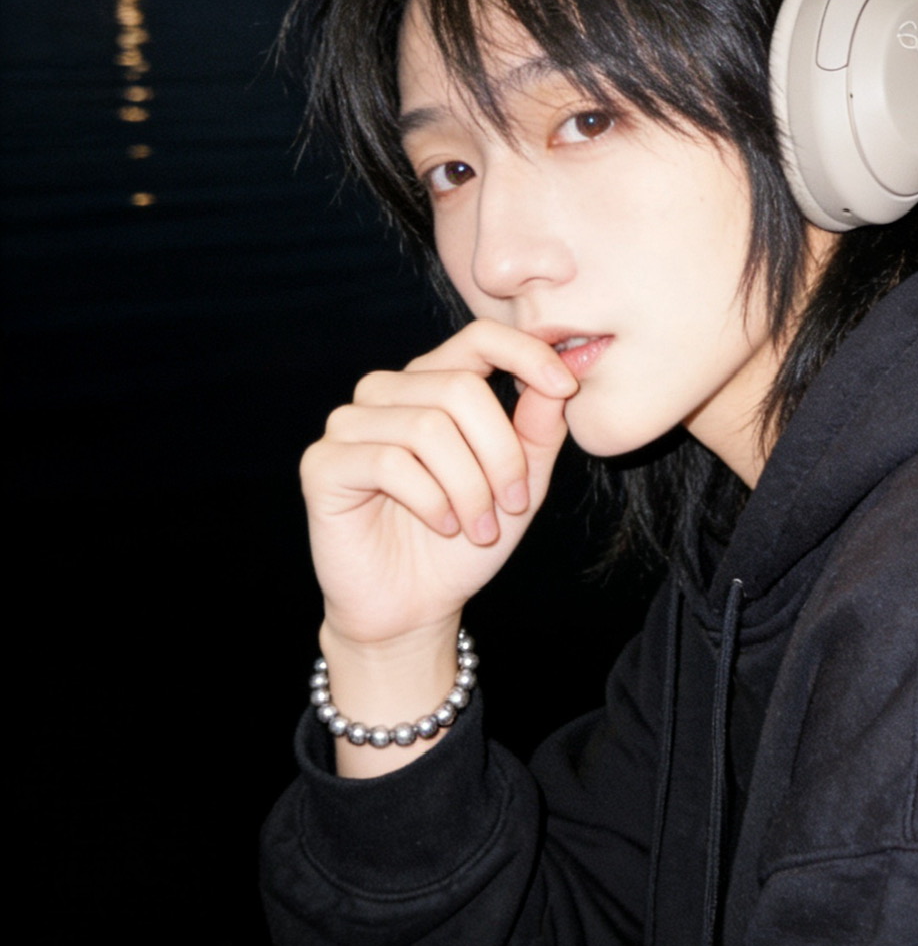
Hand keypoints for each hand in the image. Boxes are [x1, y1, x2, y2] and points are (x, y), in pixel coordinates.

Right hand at [300, 319, 577, 652]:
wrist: (415, 607)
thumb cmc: (465, 541)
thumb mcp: (521, 482)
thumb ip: (539, 427)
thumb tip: (561, 375)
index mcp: (434, 383)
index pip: (479, 338)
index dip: (526, 354)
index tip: (566, 387)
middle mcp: (387, 392)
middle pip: (461, 389)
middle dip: (501, 454)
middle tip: (513, 504)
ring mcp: (350, 423)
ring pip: (429, 427)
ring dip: (470, 487)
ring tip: (479, 527)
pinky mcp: (324, 463)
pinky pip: (390, 463)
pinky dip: (431, 501)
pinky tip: (443, 525)